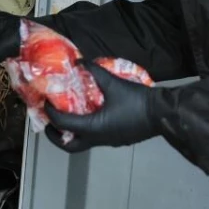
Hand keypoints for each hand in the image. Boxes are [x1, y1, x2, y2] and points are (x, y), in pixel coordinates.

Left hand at [43, 61, 158, 152]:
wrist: (162, 113)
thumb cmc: (137, 101)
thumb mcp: (114, 83)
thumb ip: (94, 71)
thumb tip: (78, 62)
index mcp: (93, 128)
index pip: (63, 124)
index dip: (51, 113)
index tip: (46, 102)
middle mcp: (98, 139)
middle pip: (69, 146)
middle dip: (55, 136)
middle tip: (49, 122)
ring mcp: (108, 141)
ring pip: (82, 143)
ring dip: (70, 133)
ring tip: (66, 117)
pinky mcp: (116, 139)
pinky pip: (94, 138)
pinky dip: (84, 130)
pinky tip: (88, 115)